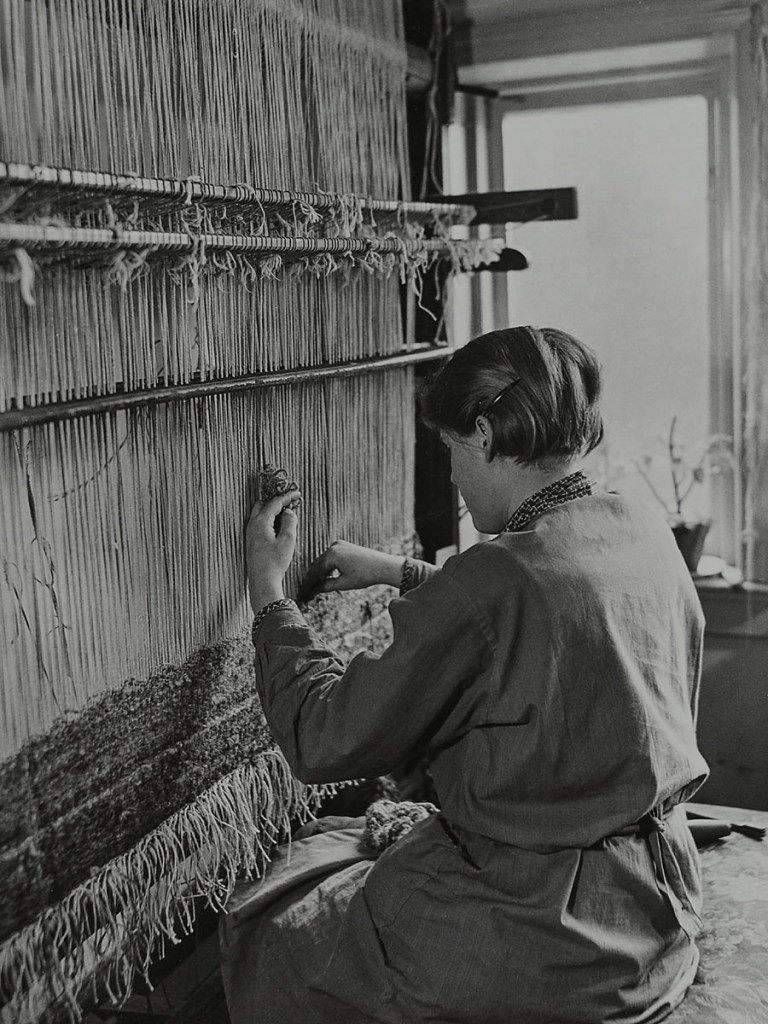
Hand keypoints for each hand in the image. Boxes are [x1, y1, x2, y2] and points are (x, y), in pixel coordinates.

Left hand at [246, 489, 299, 611]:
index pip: (274, 503)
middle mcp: (252, 525)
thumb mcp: (288, 540)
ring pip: (259, 513)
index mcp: (261, 522)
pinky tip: (278, 526)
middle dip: (276, 501)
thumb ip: (290, 521)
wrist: (262, 580)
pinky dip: (268, 518)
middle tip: (290, 502)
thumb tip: (288, 512)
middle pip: (263, 504)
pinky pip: (259, 522)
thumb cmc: (276, 561)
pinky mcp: (251, 540)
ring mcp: (250, 533)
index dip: (287, 496)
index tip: (297, 493)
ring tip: (286, 513)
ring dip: (272, 510)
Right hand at [300, 540, 403, 600]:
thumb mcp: (343, 583)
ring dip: (318, 574)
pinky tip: (325, 578)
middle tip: (306, 593)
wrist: (383, 566)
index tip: (302, 594)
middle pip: (317, 565)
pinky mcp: (344, 546)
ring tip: (313, 588)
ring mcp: (339, 545)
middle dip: (312, 579)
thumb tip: (313, 590)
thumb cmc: (366, 575)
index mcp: (331, 555)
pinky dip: (327, 568)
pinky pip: (330, 558)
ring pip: (323, 561)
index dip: (308, 585)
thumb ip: (326, 586)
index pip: (314, 572)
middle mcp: (333, 546)